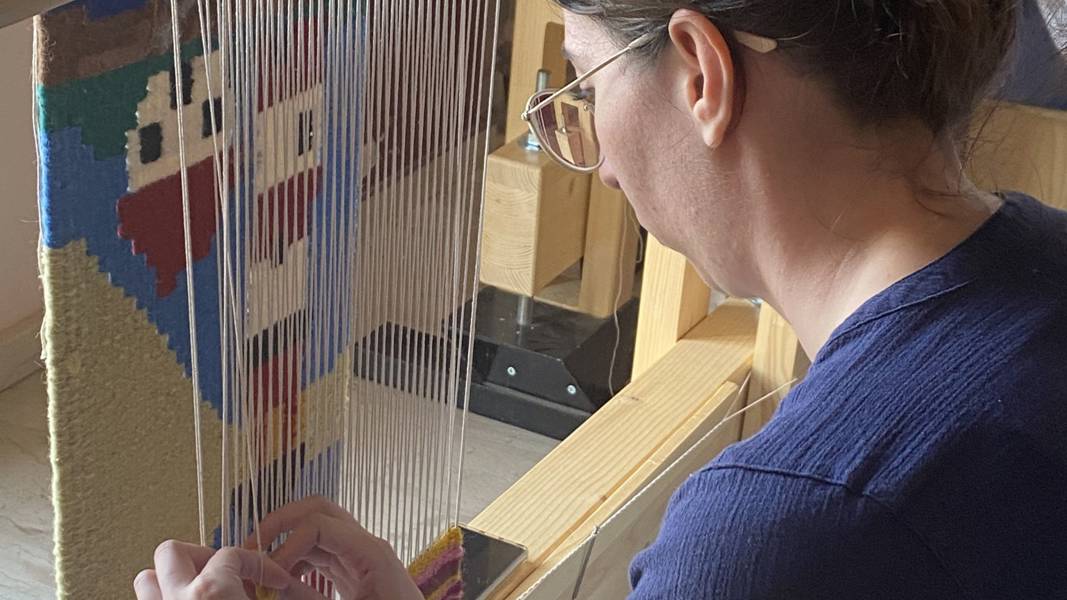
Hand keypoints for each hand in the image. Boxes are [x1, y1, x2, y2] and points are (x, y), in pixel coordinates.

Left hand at [133, 540, 315, 599]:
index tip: (276, 580)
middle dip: (204, 557)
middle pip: (172, 552)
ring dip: (175, 579)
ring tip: (205, 591)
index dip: (260, 564)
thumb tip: (297, 584)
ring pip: (147, 580)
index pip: (232, 554)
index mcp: (210, 593)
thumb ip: (290, 593)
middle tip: (228, 573)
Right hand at [248, 496, 423, 599]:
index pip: (319, 524)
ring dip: (288, 541)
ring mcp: (361, 556)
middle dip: (283, 522)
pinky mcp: (355, 571)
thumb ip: (309, 599)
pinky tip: (282, 580)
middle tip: (253, 545)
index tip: (269, 572)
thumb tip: (276, 588)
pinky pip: (321, 552)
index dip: (287, 544)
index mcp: (371, 552)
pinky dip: (298, 559)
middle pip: (319, 510)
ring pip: (318, 530)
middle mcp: (366, 545)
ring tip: (262, 565)